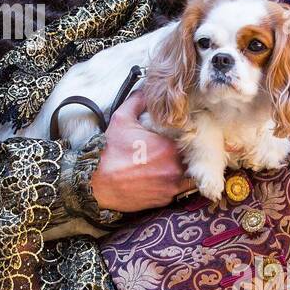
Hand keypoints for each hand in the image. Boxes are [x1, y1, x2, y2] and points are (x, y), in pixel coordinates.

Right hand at [90, 90, 195, 212]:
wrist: (97, 184)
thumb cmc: (109, 151)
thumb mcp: (122, 119)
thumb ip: (138, 101)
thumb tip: (148, 89)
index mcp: (170, 147)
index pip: (191, 137)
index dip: (187, 133)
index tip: (181, 132)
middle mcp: (176, 168)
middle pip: (193, 157)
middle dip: (186, 152)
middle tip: (175, 147)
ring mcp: (172, 186)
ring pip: (189, 176)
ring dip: (183, 169)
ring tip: (171, 163)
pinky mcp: (165, 200)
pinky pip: (177, 189)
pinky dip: (172, 182)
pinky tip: (160, 176)